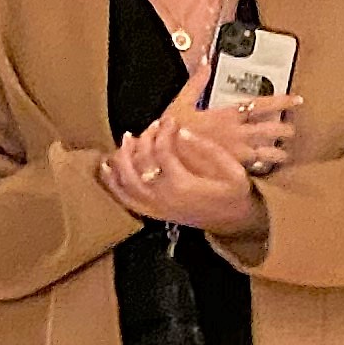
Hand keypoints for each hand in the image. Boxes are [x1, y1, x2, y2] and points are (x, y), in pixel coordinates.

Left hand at [102, 122, 259, 232]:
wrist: (235, 223)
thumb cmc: (236, 195)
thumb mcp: (232, 170)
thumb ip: (208, 150)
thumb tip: (182, 132)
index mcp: (183, 184)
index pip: (163, 151)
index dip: (164, 131)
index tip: (171, 120)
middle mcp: (163, 196)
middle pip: (141, 162)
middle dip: (145, 139)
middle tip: (154, 126)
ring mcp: (155, 206)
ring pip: (126, 180)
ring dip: (123, 157)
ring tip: (129, 138)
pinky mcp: (152, 212)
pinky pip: (124, 198)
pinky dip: (112, 182)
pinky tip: (107, 165)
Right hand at [163, 91, 301, 180]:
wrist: (162, 159)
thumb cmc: (170, 131)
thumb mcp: (181, 102)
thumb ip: (196, 83)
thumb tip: (205, 63)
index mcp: (227, 115)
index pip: (261, 104)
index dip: (282, 101)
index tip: (297, 100)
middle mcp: (237, 133)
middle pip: (272, 129)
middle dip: (285, 130)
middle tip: (292, 130)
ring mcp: (236, 152)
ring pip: (268, 152)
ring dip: (279, 152)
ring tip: (285, 153)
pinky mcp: (232, 169)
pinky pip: (254, 168)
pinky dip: (262, 166)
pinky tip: (266, 167)